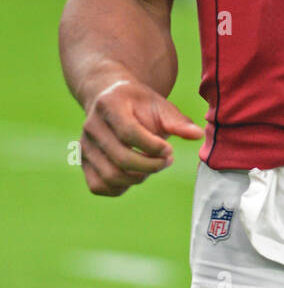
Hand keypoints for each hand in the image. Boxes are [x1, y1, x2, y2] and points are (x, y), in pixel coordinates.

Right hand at [80, 75, 203, 196]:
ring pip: (110, 176)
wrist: (111, 99)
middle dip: (150, 166)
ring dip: (138, 178)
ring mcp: (84, 146)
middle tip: (167, 161)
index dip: (153, 147)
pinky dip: (121, 188)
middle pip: (121, 158)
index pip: (129, 133)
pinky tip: (136, 175)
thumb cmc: (139, 104)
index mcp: (109, 105)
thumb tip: (197, 135)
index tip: (170, 150)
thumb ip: (177, 122)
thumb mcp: (160, 105)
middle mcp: (91, 126)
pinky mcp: (83, 163)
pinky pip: (99, 186)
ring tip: (153, 166)